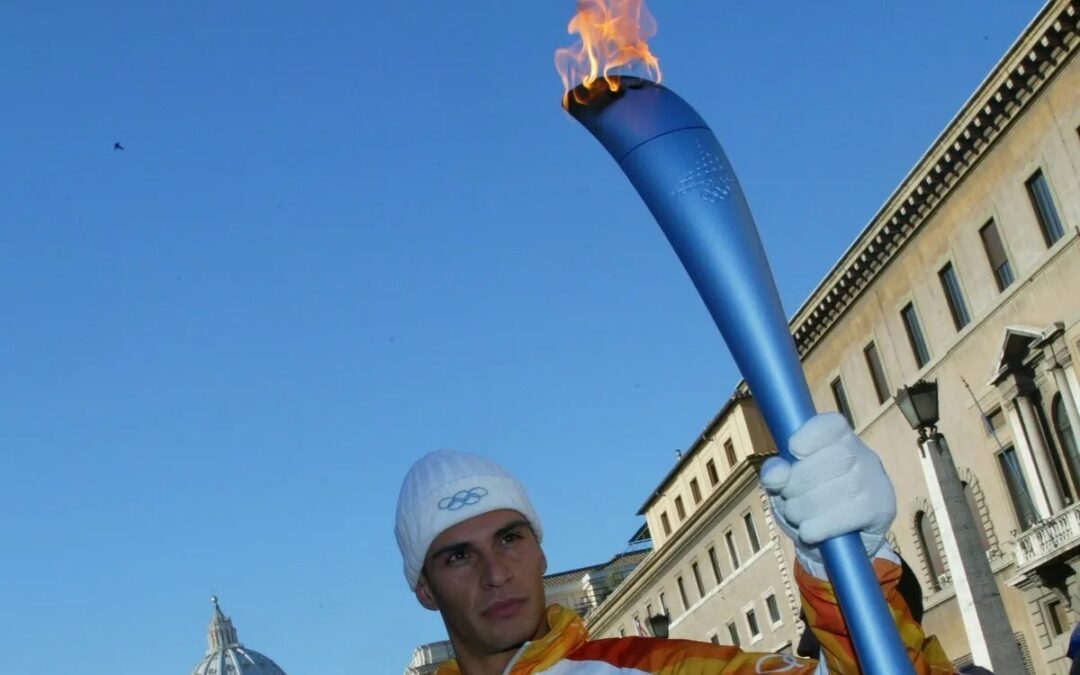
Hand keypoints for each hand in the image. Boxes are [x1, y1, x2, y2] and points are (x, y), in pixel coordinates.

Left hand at [759, 413, 895, 566]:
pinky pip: (845, 517)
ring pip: (838, 489)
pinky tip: (810, 531)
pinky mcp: (882, 511)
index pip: (831, 425)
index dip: (809, 436)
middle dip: (799, 482)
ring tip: (797, 516)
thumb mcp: (786, 484)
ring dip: (805, 508)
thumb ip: (776, 473)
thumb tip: (776, 474)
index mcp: (841, 439)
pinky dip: (818, 527)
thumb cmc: (809, 502)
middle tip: (788, 497)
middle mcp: (865, 456)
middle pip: (832, 459)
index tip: (793, 451)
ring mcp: (876, 483)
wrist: (837, 544)